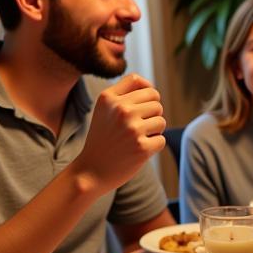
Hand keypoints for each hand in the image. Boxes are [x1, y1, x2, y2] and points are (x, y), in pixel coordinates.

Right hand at [73, 73, 166, 191]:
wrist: (91, 172)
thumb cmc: (103, 138)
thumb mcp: (104, 110)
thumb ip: (123, 94)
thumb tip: (151, 87)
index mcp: (109, 98)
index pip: (138, 80)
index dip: (145, 91)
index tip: (140, 105)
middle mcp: (121, 110)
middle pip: (155, 101)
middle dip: (151, 114)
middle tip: (136, 128)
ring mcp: (132, 128)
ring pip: (161, 121)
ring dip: (153, 131)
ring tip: (135, 139)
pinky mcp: (142, 147)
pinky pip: (161, 140)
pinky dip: (153, 146)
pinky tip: (137, 151)